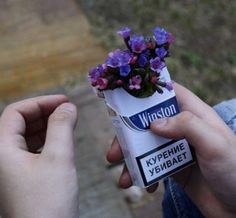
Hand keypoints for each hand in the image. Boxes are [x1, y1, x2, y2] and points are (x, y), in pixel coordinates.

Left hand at [0, 95, 78, 217]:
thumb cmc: (47, 204)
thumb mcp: (58, 158)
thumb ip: (62, 127)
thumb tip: (68, 107)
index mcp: (0, 150)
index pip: (16, 112)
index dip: (41, 102)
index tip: (64, 100)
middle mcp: (0, 158)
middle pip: (20, 123)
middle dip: (45, 113)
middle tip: (68, 110)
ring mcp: (9, 169)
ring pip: (26, 137)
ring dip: (47, 126)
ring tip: (67, 122)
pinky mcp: (21, 177)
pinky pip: (31, 150)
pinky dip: (46, 141)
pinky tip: (60, 141)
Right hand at [107, 83, 235, 216]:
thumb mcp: (215, 144)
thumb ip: (187, 126)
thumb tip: (154, 123)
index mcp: (195, 114)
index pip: (170, 92)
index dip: (150, 91)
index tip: (126, 96)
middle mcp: (183, 128)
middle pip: (149, 122)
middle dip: (129, 135)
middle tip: (115, 151)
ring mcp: (177, 148)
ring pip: (147, 145)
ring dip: (132, 159)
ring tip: (124, 178)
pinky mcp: (174, 166)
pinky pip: (152, 165)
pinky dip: (144, 174)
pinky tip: (145, 186)